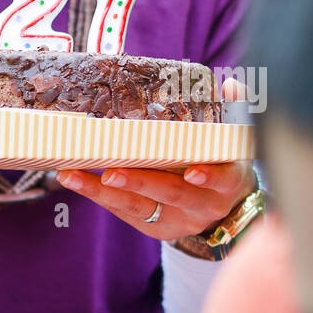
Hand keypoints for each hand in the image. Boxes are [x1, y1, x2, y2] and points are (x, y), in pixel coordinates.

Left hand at [54, 77, 254, 240]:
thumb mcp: (238, 142)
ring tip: (74, 176)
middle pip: (172, 195)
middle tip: (112, 173)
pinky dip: (101, 197)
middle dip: (140, 183)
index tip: (192, 171)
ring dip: (105, 192)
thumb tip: (232, 83)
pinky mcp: (156, 229)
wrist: (226, 210)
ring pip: (140, 208)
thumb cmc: (226, 164)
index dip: (208, 176)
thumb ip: (237, 112)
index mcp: (228, 183)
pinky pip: (126, 212)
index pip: (220, 180)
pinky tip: (77, 180)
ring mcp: (178, 221)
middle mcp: (204, 206)